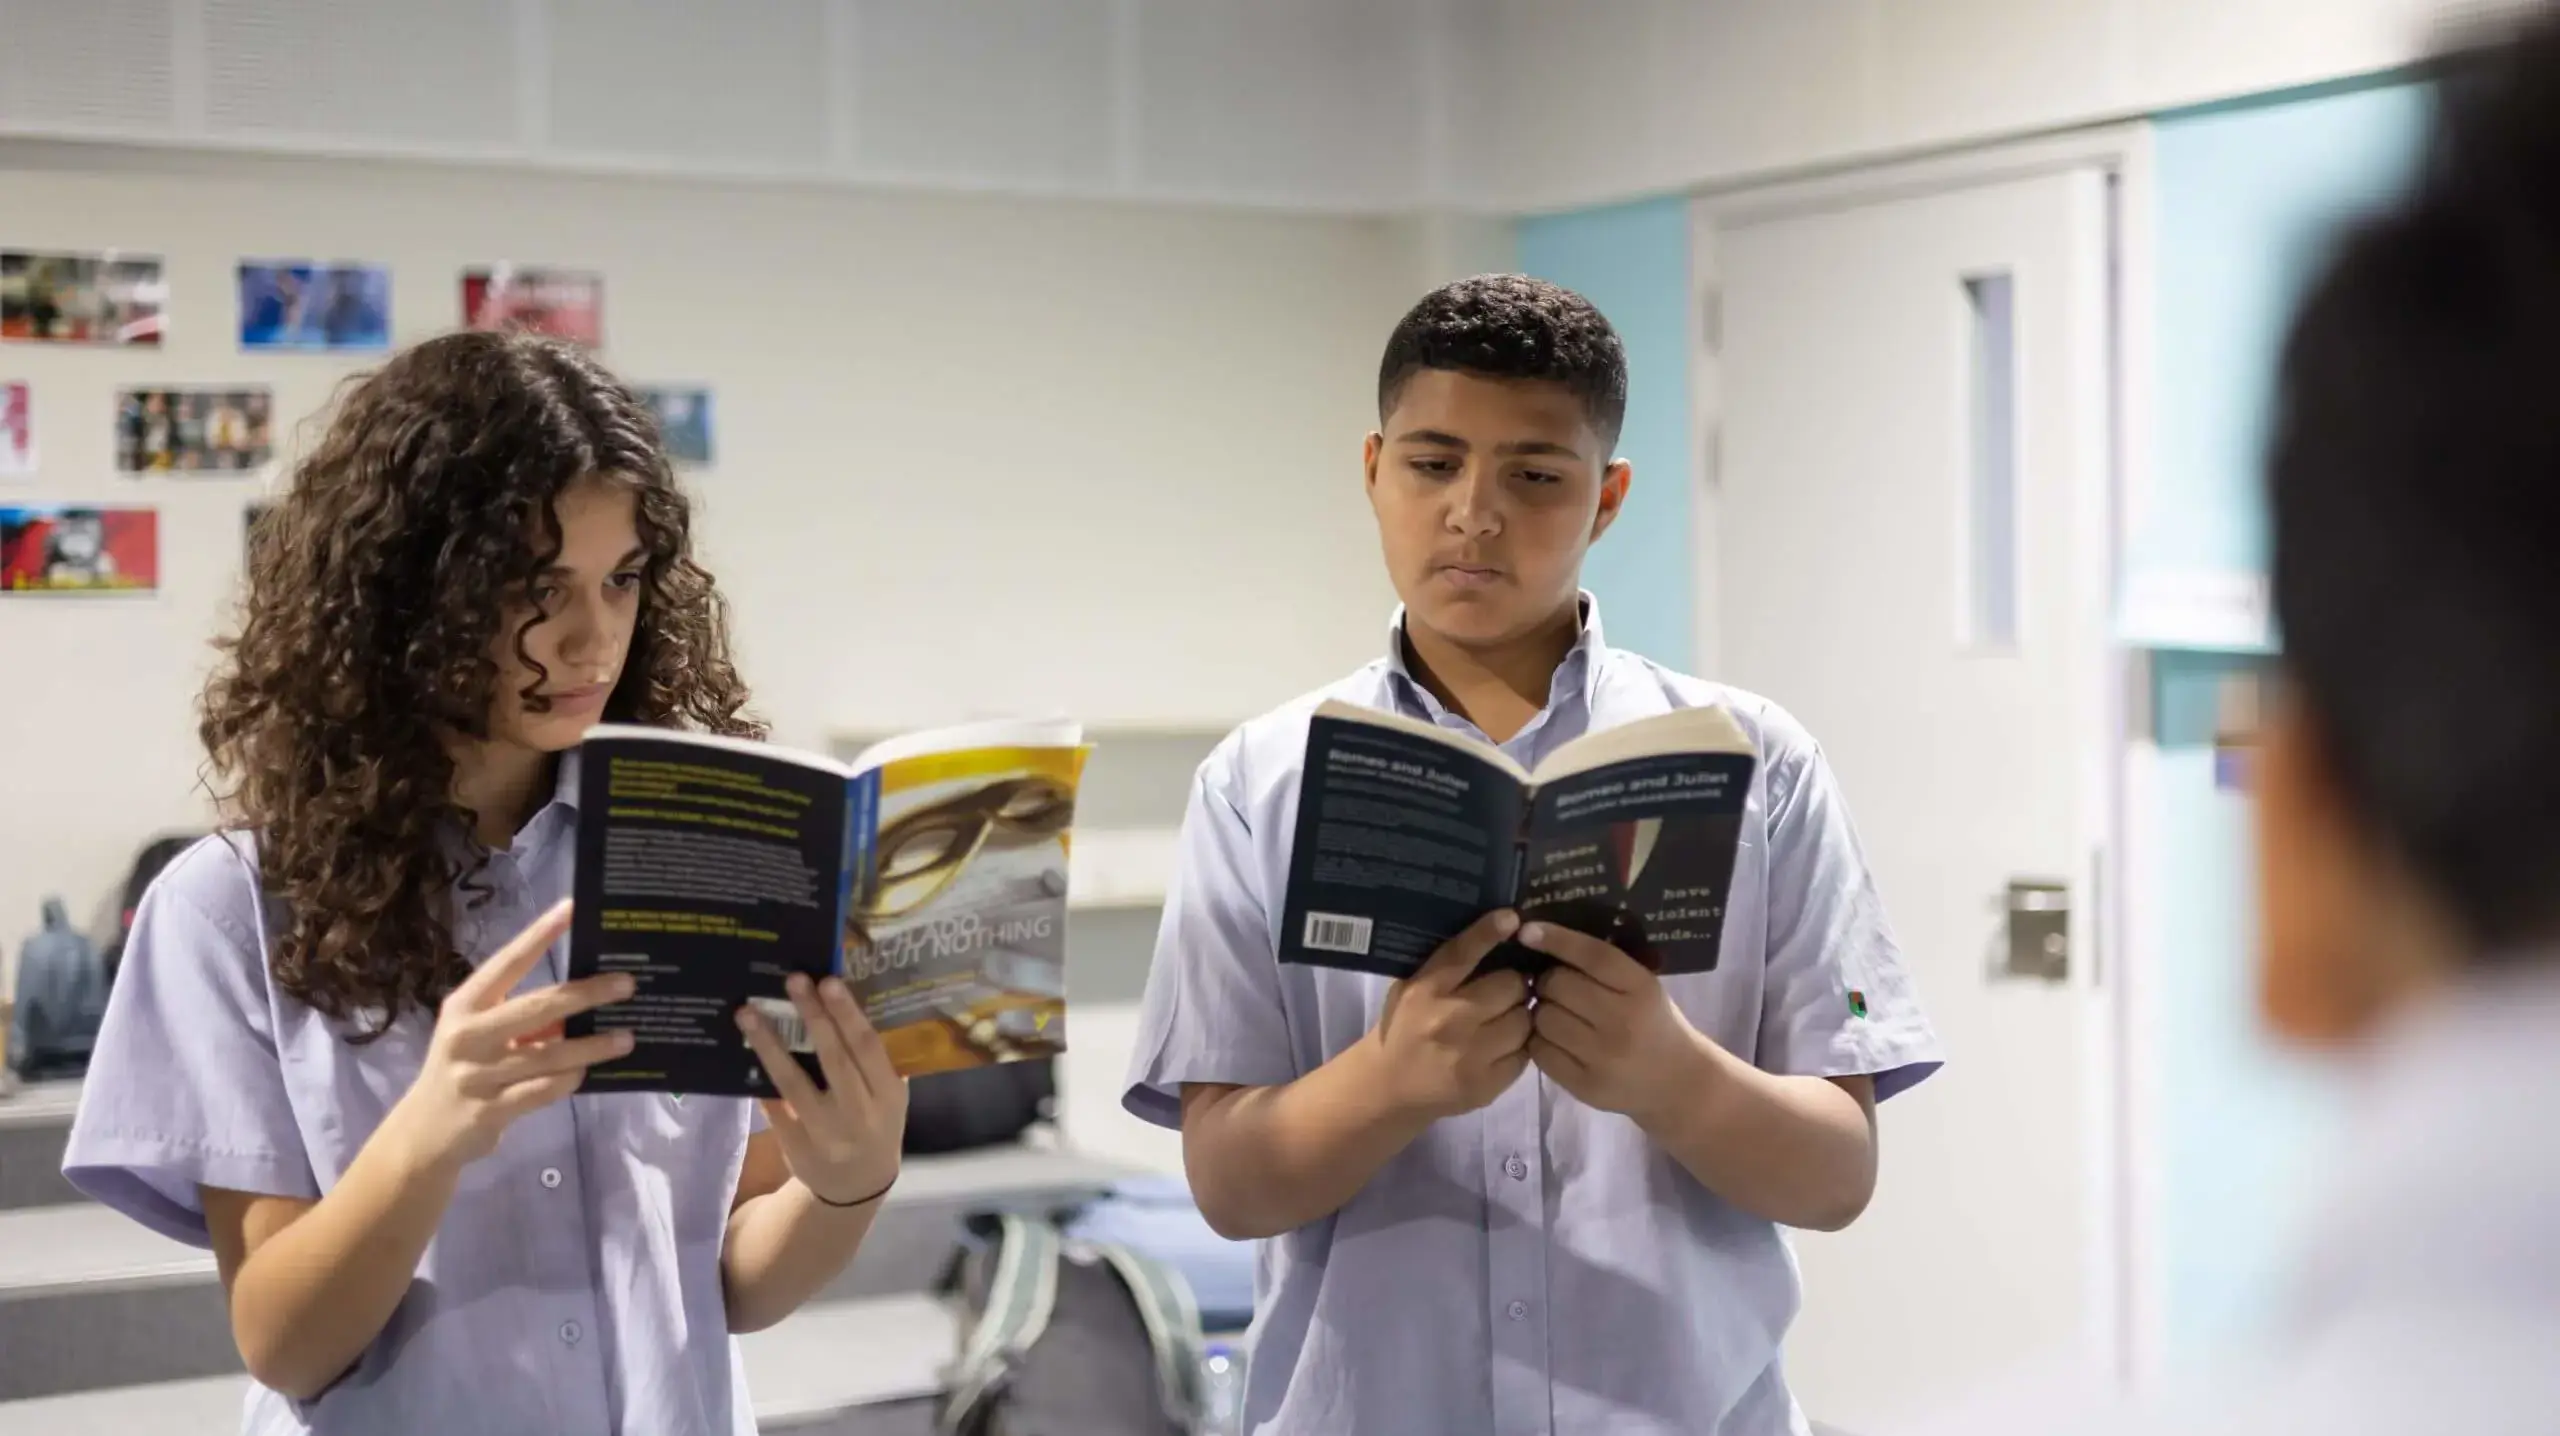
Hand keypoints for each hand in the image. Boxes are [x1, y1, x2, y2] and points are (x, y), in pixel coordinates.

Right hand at [387, 899, 635, 1169]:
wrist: (422, 1133)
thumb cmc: (462, 1069)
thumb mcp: (480, 1036)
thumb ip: (522, 1020)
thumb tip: (581, 1003)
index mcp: (465, 1005)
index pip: (507, 962)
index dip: (539, 935)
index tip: (571, 908)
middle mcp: (468, 1035)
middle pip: (538, 1007)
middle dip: (586, 994)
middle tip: (626, 984)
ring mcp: (477, 1074)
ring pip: (549, 1054)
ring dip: (592, 1046)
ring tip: (626, 1038)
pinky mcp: (490, 1110)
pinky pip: (543, 1090)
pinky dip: (570, 1080)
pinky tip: (589, 1073)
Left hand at [737, 974, 908, 1206]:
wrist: (857, 1186)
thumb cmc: (876, 1124)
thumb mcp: (890, 1095)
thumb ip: (874, 1060)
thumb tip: (841, 1002)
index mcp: (887, 1096)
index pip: (867, 1049)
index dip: (847, 1014)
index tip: (829, 980)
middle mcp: (858, 1114)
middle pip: (832, 1059)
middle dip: (812, 1016)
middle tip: (792, 979)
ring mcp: (823, 1133)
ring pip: (792, 1082)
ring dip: (768, 1044)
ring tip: (747, 1012)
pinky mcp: (794, 1145)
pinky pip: (773, 1106)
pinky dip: (760, 1077)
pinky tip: (744, 1049)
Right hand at [1369, 909, 1533, 1121]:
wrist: (1387, 1089)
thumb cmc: (1403, 1029)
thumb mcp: (1412, 990)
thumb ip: (1446, 969)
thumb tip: (1496, 935)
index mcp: (1425, 990)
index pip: (1463, 953)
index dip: (1489, 932)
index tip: (1511, 917)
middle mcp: (1448, 1019)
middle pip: (1510, 986)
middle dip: (1513, 985)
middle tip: (1505, 991)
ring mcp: (1470, 1055)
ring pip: (1524, 1020)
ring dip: (1520, 1016)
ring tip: (1505, 1019)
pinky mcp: (1487, 1084)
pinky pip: (1525, 1054)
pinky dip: (1519, 1047)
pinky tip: (1502, 1047)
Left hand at [1522, 922, 1705, 1126]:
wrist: (1677, 1081)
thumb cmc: (1653, 1022)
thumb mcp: (1643, 986)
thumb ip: (1605, 966)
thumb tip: (1546, 937)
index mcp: (1641, 988)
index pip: (1592, 955)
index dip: (1556, 939)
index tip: (1527, 931)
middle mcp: (1623, 1022)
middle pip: (1558, 985)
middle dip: (1549, 981)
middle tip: (1556, 988)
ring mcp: (1603, 1057)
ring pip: (1544, 1018)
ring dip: (1543, 1011)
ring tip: (1559, 1015)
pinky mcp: (1585, 1085)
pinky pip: (1540, 1051)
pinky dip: (1541, 1041)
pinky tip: (1557, 1040)